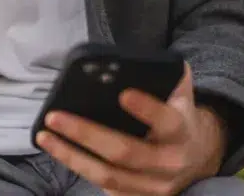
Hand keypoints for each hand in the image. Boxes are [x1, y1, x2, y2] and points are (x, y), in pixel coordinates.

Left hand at [35, 62, 226, 195]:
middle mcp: (170, 162)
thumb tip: (134, 60)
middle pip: (125, 152)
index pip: (166, 120)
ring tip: (44, 136)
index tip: (123, 94)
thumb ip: (166, 74)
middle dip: (86, 134)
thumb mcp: (180, 93)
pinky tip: (59, 151)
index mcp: (181, 130)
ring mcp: (154, 186)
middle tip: (55, 117)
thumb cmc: (179, 115)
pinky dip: (79, 169)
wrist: (198, 155)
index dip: (146, 109)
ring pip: (108, 175)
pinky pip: (105, 187)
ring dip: (71, 156)